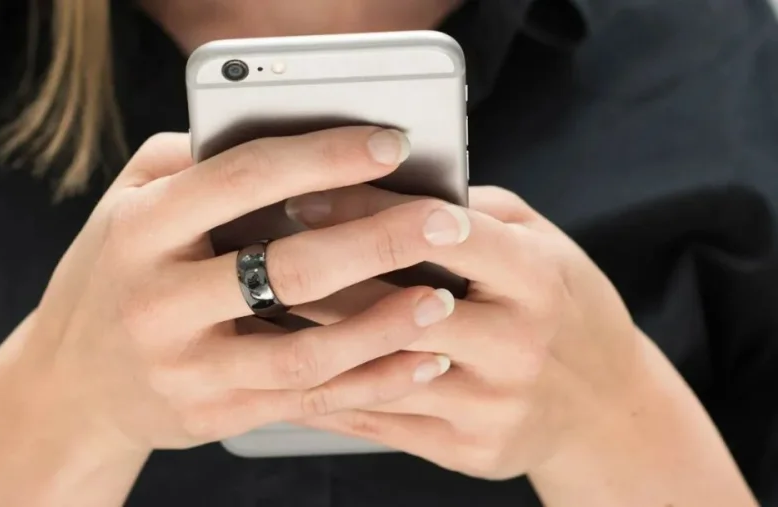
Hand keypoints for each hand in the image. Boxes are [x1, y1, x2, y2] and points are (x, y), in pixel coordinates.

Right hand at [0, 128, 462, 505]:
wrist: (70, 387)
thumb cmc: (111, 277)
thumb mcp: (125, 206)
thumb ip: (190, 163)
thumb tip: (283, 133)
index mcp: (140, 230)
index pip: (245, 179)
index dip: (325, 157)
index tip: (391, 144)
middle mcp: (159, 302)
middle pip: (290, 266)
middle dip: (380, 240)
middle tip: (446, 220)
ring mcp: (187, 368)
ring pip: (307, 350)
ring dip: (386, 324)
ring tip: (444, 298)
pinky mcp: (214, 416)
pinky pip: (307, 401)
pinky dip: (372, 382)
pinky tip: (420, 362)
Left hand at [281, 185, 754, 505]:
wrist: (606, 408)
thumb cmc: (565, 305)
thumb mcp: (542, 243)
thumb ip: (476, 212)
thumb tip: (390, 183)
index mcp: (537, 278)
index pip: (442, 233)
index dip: (367, 210)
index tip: (305, 195)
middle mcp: (516, 344)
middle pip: (393, 306)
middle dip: (318, 276)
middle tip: (256, 251)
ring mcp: (491, 405)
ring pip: (375, 369)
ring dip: (307, 337)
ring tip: (253, 308)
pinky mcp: (468, 449)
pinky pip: (378, 419)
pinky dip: (326, 391)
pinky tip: (282, 366)